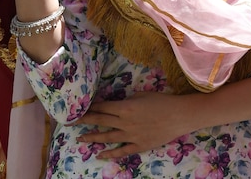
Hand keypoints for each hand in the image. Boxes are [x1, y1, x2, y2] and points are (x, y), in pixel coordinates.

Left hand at [75, 93, 195, 158]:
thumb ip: (126, 101)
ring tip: (79, 139)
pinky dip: (111, 153)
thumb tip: (117, 105)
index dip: (89, 108)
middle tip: (70, 122)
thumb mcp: (140, 95)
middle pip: (100, 121)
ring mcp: (132, 135)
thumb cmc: (161, 101)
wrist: (180, 115)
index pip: (102, 107)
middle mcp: (125, 122)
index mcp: (124, 107)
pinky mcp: (140, 145)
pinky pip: (123, 151)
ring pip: (107, 137)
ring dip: (92, 137)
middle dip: (84, 121)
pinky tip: (100, 154)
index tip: (78, 108)